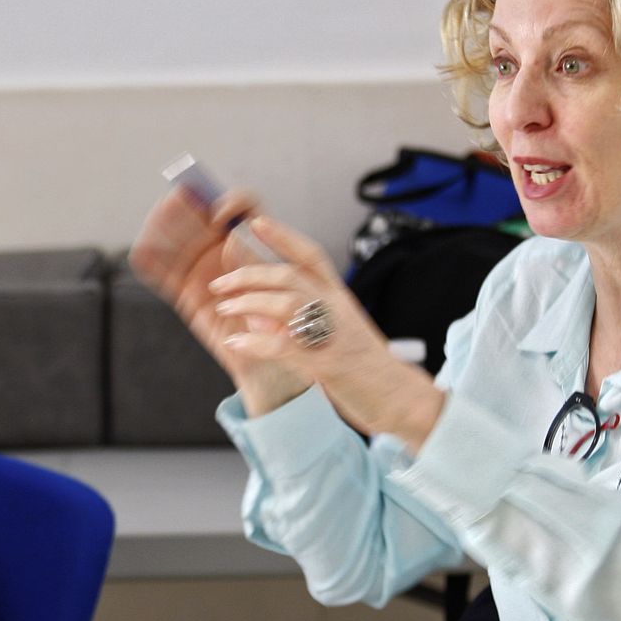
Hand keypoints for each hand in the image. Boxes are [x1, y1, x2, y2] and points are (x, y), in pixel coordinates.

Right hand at [129, 186, 309, 411]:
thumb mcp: (275, 288)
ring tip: (158, 220)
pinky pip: (162, 275)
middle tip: (178, 200)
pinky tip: (143, 251)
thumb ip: (252, 261)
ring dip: (163, 227)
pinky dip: (150, 262)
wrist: (272, 362)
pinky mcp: (184, 294)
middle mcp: (223, 250)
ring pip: (175, 242)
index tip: (222, 215)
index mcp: (251, 239)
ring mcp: (201, 271)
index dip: (232, 202)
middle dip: (187, 206)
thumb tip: (231, 237)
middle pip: (199, 217)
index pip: (243, 207)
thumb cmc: (281, 321)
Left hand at [207, 215, 444, 442]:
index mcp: (340, 297)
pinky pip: (284, 345)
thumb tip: (262, 311)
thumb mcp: (339, 330)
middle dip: (249, 275)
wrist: (399, 397)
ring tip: (224, 309)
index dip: (283, 236)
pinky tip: (237, 342)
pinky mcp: (327, 362)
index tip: (256, 223)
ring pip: (286, 302)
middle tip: (220, 284)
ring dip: (249, 302)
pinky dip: (256, 341)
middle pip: (289, 276)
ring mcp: (333, 333)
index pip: (310, 256)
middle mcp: (337, 308)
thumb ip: (305, 316)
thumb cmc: (367, 367)